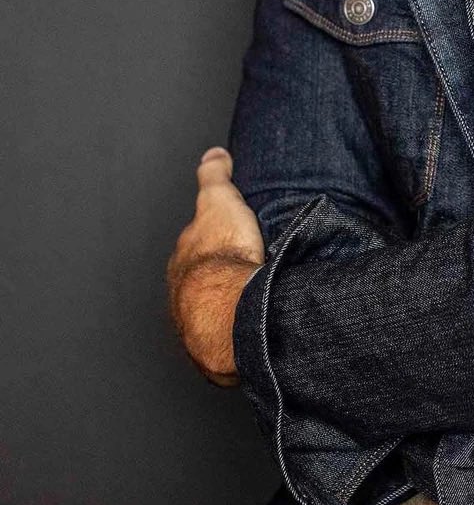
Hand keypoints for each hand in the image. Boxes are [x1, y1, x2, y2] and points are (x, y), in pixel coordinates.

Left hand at [166, 147, 264, 386]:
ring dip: (232, 302)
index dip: (216, 238)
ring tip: (259, 294)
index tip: (235, 236)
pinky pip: (227, 334)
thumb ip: (214, 177)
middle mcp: (183, 291)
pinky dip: (239, 327)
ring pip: (214, 307)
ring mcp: (195, 322)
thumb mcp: (219, 202)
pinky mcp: (213, 349)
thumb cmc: (221, 256)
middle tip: (253, 264)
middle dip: (223, 273)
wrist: (229, 309)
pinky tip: (257, 323)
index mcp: (183, 258)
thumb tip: (214, 155)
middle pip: (204, 278)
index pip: (197, 244)